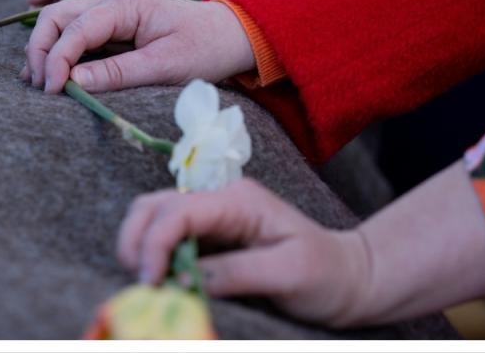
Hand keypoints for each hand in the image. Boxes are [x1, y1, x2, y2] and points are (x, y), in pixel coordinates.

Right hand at [21, 0, 254, 92]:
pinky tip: (50, 72)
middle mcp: (112, 1)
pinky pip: (75, 32)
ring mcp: (110, 12)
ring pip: (60, 21)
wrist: (233, 35)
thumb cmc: (206, 48)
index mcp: (126, 4)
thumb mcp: (167, 64)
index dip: (57, 58)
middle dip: (40, 48)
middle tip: (39, 86)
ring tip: (36, 81)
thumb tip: (73, 81)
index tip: (53, 90)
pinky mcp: (112, 26)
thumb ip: (119, 72)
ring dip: (44, 48)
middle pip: (57, 15)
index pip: (75, 27)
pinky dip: (58, 50)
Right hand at [117, 180, 371, 327]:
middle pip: (154, 205)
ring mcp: (210, 217)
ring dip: (139, 246)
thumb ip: (236, 273)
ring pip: (153, 217)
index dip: (154, 243)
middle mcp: (218, 201)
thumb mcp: (288, 273)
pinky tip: (160, 281)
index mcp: (238, 200)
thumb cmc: (326, 273)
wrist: (348, 278)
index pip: (179, 210)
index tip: (150, 282)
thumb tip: (184, 278)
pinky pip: (166, 238)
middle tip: (139, 282)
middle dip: (135, 240)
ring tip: (147, 283)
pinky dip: (152, 257)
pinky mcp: (207, 237)